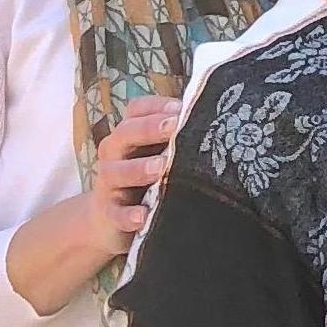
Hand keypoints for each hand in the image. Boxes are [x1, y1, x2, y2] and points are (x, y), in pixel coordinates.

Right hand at [86, 95, 183, 255]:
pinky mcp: (109, 213)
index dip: (156, 106)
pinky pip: (115, 213)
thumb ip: (177, 138)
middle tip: (172, 127)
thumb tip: (217, 120)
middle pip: (124, 134)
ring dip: (137, 169)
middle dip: (148, 129)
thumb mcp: (158, 154)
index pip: (136, 110)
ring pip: (115, 172)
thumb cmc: (145, 179)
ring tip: (160, 167)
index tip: (180, 107)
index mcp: (130, 134)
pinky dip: (127, 214)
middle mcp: (115, 153)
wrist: (109, 221)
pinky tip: (142, 215)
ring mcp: (109, 184)